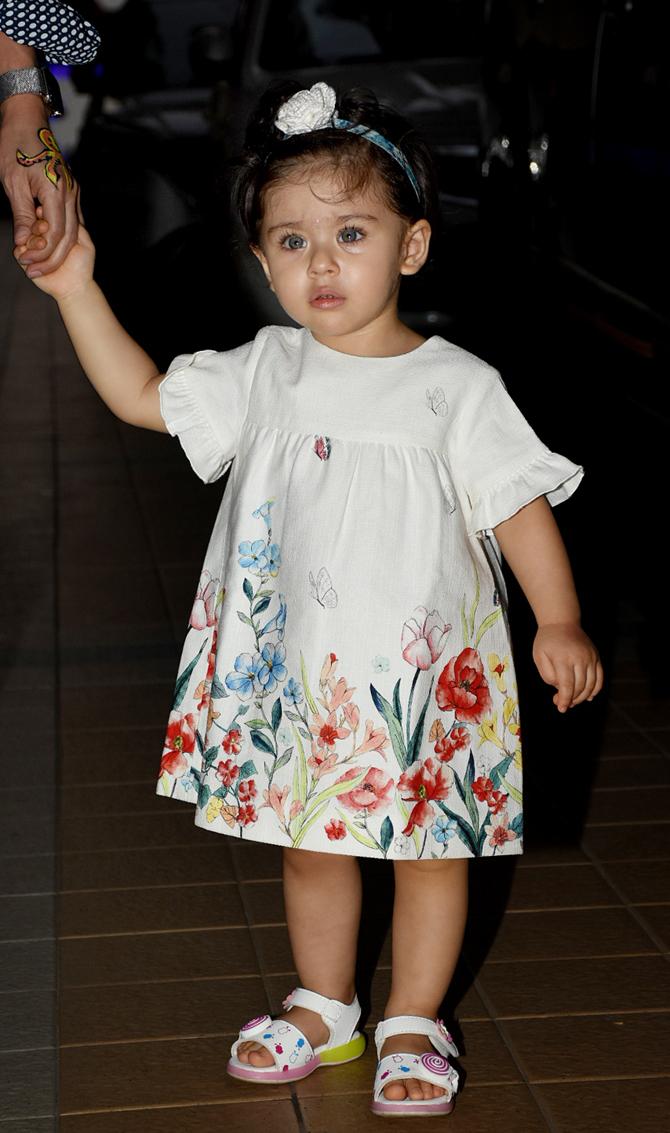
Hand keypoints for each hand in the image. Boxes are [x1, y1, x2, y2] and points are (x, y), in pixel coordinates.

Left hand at [1, 95, 78, 274]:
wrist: (27, 118)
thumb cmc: (17, 145)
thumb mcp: (13, 182)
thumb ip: (21, 214)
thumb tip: (23, 242)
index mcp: (56, 191)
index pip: (55, 232)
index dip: (41, 252)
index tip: (25, 262)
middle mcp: (70, 193)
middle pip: (67, 236)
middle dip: (50, 257)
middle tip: (32, 270)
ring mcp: (72, 191)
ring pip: (71, 230)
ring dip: (55, 248)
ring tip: (36, 261)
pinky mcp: (69, 190)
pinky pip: (69, 219)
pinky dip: (58, 235)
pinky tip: (43, 243)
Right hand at [16, 206, 94, 300]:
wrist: (75, 287)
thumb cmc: (82, 265)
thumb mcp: (85, 241)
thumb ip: (77, 225)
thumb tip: (70, 209)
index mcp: (55, 231)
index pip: (45, 216)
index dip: (45, 213)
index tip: (47, 212)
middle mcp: (42, 238)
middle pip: (33, 224)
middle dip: (38, 225)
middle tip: (43, 226)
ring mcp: (33, 248)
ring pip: (24, 236)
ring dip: (32, 238)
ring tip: (41, 243)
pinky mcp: (26, 260)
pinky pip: (19, 251)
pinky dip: (24, 251)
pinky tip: (32, 253)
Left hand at [532, 623, 603, 712]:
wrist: (561, 622)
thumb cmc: (547, 641)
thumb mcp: (539, 657)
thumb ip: (547, 675)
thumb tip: (560, 689)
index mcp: (563, 658)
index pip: (567, 685)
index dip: (565, 699)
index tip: (561, 708)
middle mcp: (580, 658)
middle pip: (580, 687)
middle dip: (572, 699)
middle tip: (562, 703)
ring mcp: (590, 657)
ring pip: (591, 685)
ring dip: (583, 697)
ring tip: (573, 700)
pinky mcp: (596, 656)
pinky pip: (599, 677)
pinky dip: (595, 689)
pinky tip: (588, 697)